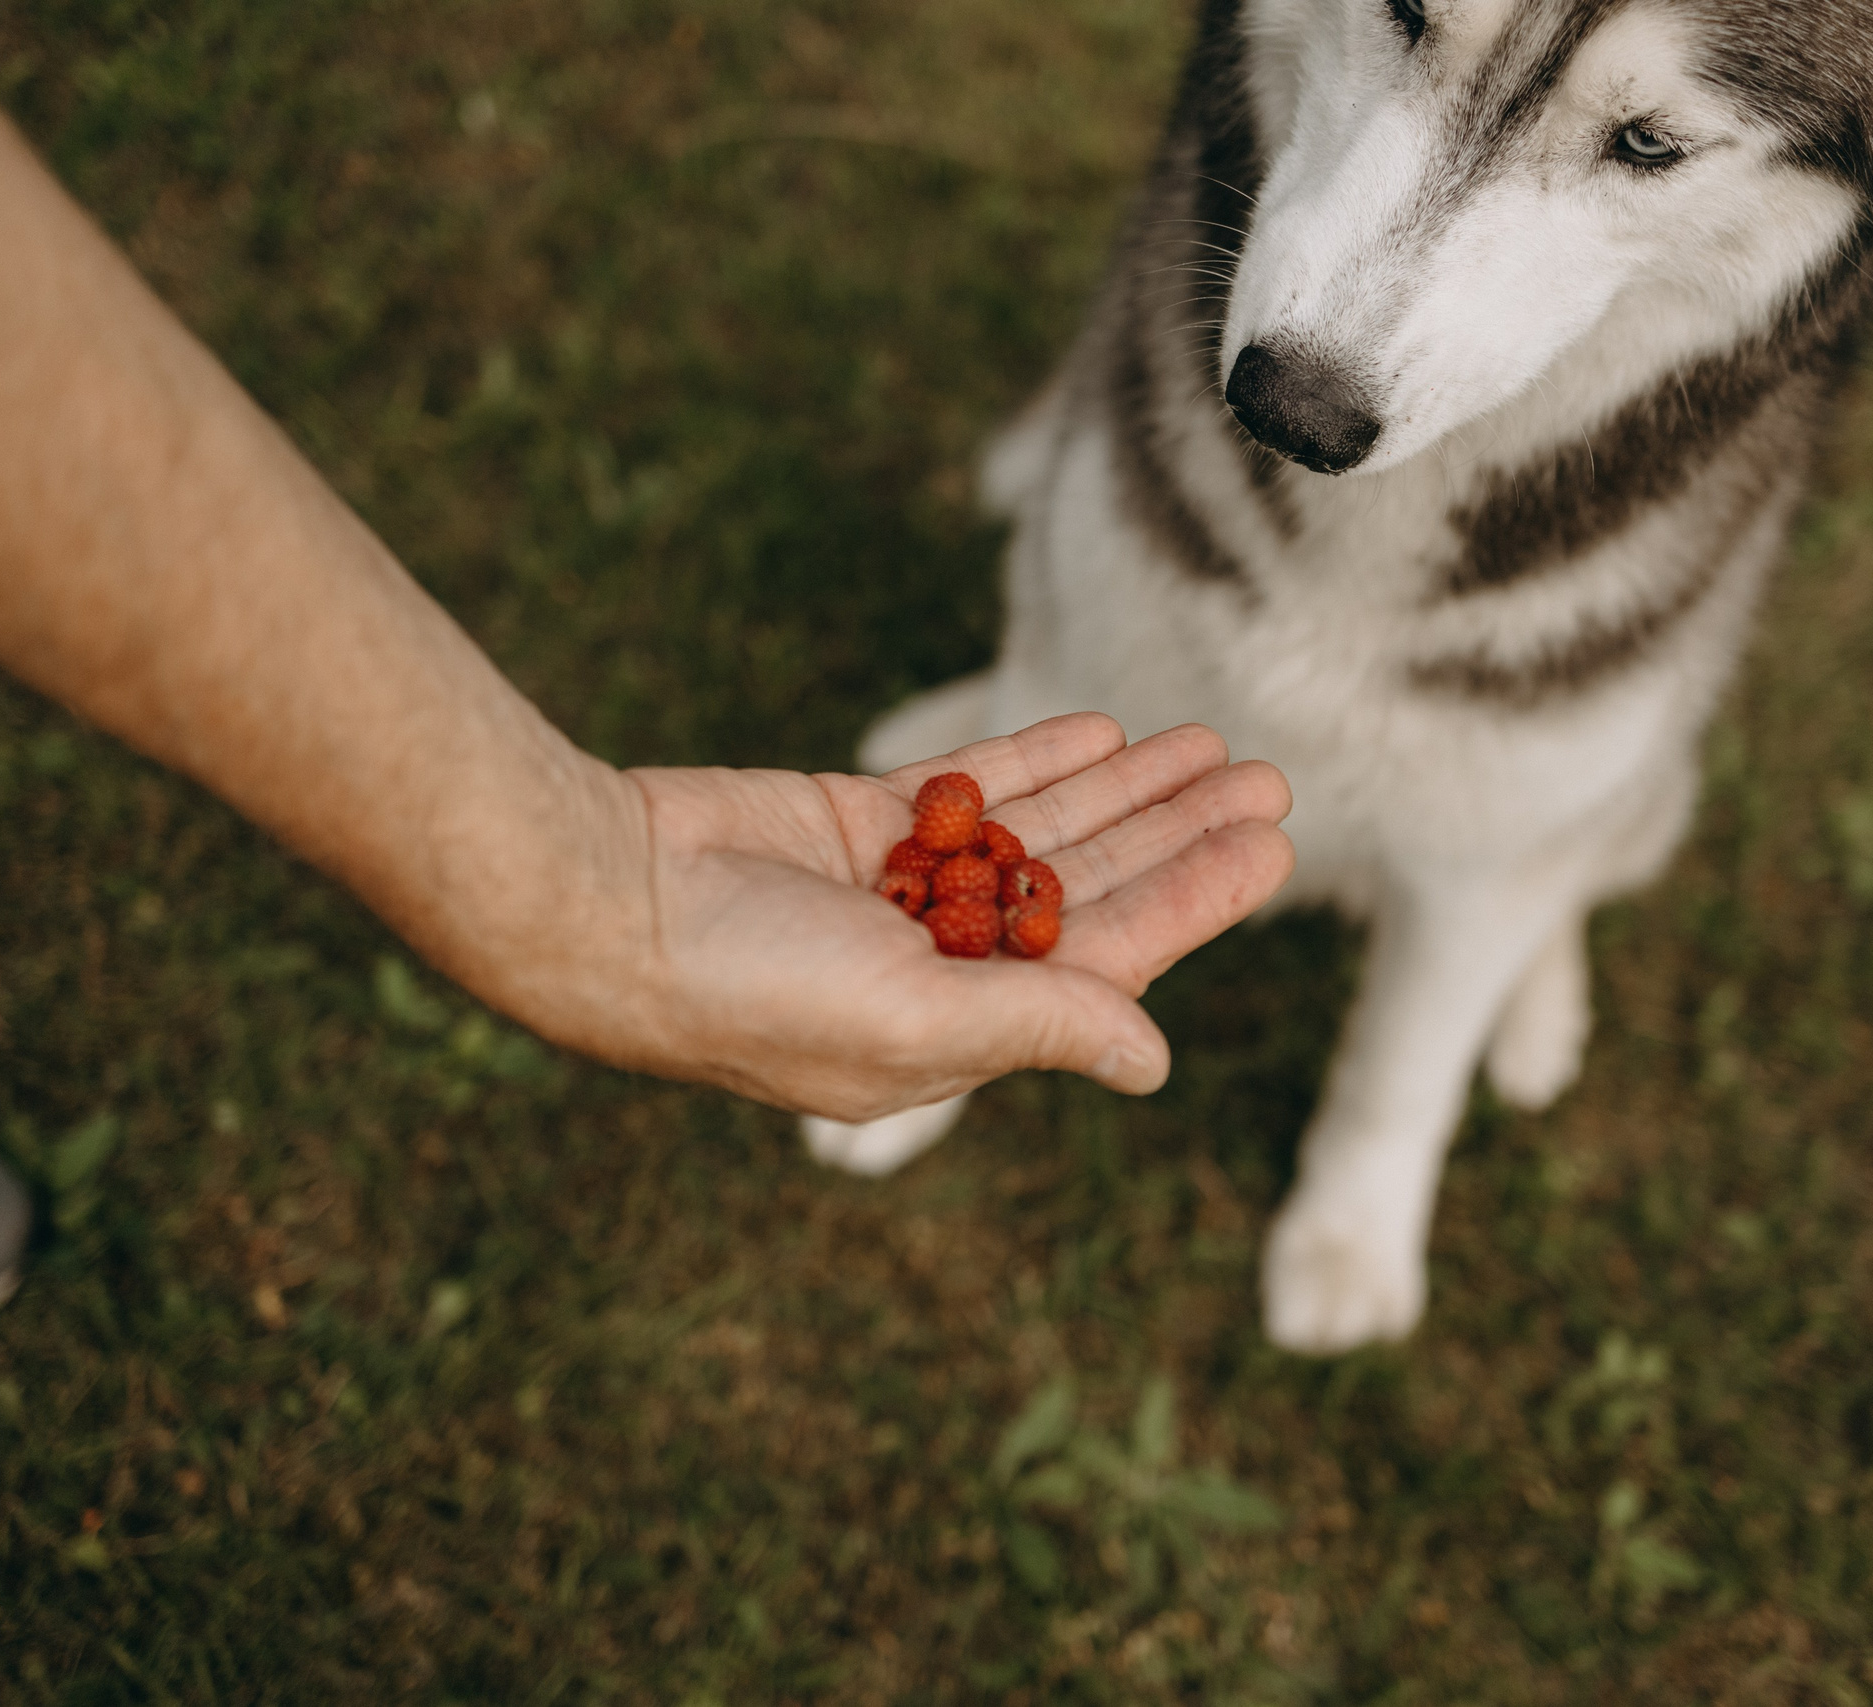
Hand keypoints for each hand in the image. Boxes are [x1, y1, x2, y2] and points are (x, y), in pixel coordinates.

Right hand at [466, 715, 1293, 1119]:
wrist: (601, 901)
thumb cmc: (748, 990)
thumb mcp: (912, 1020)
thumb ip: (1040, 1023)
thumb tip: (1155, 1062)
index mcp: (962, 1029)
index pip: (1110, 964)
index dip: (1194, 903)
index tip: (1272, 850)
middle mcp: (941, 962)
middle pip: (1091, 889)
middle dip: (1180, 836)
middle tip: (1270, 779)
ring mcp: (900, 887)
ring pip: (1042, 829)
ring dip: (1128, 789)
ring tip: (1210, 743)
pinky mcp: (856, 819)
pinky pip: (970, 785)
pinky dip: (1036, 758)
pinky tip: (1106, 731)